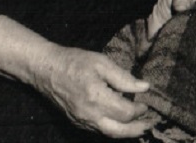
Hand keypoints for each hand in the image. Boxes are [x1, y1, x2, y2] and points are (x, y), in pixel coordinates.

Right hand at [26, 44, 160, 137]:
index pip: (125, 112)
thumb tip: (144, 88)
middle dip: (136, 129)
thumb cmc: (74, 62)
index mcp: (96, 98)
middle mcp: (88, 114)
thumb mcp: (101, 63)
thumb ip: (123, 78)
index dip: (139, 110)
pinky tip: (120, 123)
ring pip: (107, 133)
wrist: (45, 69)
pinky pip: (97, 129)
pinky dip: (112, 129)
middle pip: (117, 131)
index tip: (145, 103)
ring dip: (125, 132)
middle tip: (150, 125)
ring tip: (140, 127)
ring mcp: (80, 120)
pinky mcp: (75, 121)